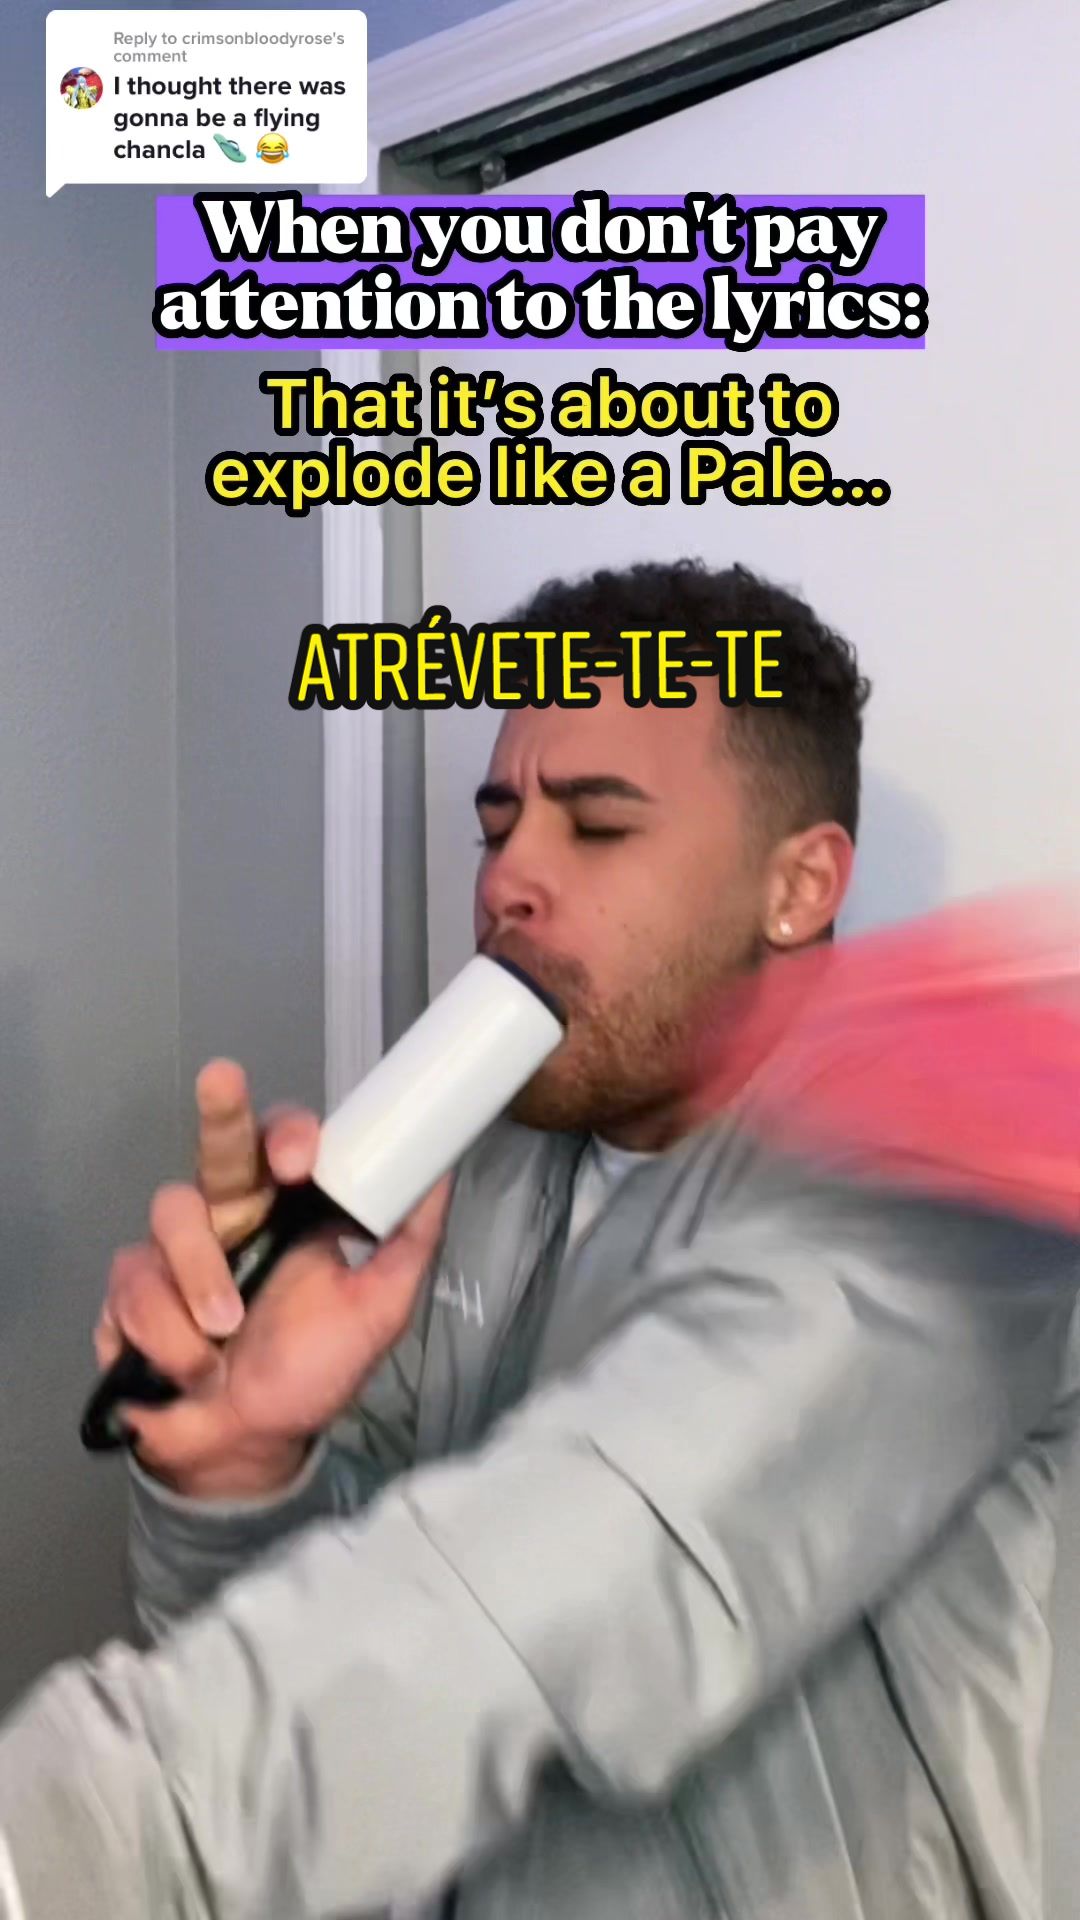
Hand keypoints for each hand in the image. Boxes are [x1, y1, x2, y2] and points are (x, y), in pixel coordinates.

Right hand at [95, 1060, 450, 1499]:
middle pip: (219, 1143)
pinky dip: (170, 1337)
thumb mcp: (378, 1310)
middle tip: (223, 1079)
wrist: (247, 1450)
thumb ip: (408, 1241)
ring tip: (225, 1334)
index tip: (302, 1157)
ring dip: (201, 1282)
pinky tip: (193, 1368)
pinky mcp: (128, 1292)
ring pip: (171, 1218)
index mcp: (288, 1210)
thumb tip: (441, 1172)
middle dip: (221, 1109)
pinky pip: (137, 1288)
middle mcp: (229, 1216)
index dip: (290, 1134)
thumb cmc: (311, 1372)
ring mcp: (173, 1251)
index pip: (286, 1147)